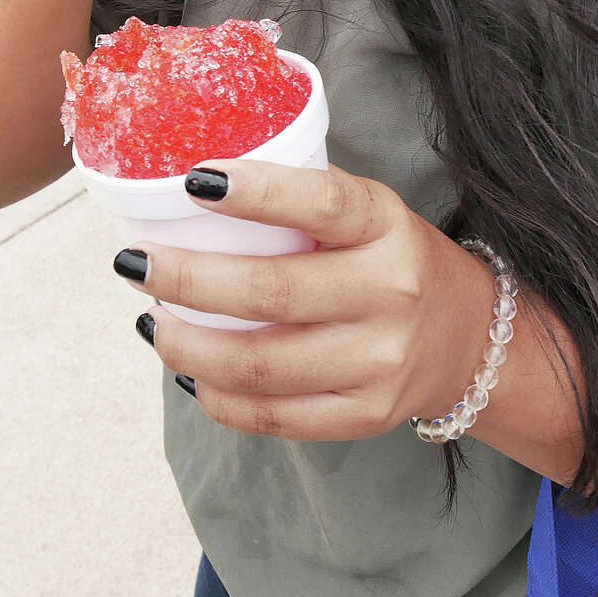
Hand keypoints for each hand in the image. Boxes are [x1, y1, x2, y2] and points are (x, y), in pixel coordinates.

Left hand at [128, 160, 497, 440]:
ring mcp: (380, 361)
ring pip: (260, 365)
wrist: (464, 335)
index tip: (194, 180)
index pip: (321, 202)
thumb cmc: (388, 254)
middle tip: (133, 263)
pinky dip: (217, 396)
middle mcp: (389, 292)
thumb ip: (302, 197)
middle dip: (186, 278)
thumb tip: (193, 186)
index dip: (256, 192)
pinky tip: (189, 370)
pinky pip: (273, 416)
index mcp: (385, 224)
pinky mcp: (366, 415)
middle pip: (271, 292)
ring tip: (151, 323)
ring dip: (186, 345)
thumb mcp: (368, 207)